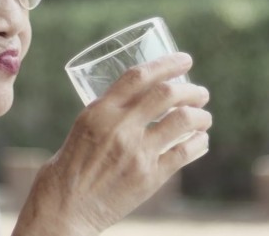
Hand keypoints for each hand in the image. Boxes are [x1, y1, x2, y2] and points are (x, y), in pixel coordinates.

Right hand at [12, 52, 211, 235]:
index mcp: (99, 111)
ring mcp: (136, 152)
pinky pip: (184, 152)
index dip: (167, 63)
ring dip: (200, 116)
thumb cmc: (69, 168)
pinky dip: (199, 143)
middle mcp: (120, 128)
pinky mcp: (149, 177)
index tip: (186, 59)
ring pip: (182, 121)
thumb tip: (141, 100)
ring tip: (204, 117)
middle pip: (167, 94)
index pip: (138, 76)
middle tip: (201, 93)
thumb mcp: (83, 128)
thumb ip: (110, 113)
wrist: (64, 208)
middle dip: (191, 90)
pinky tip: (201, 140)